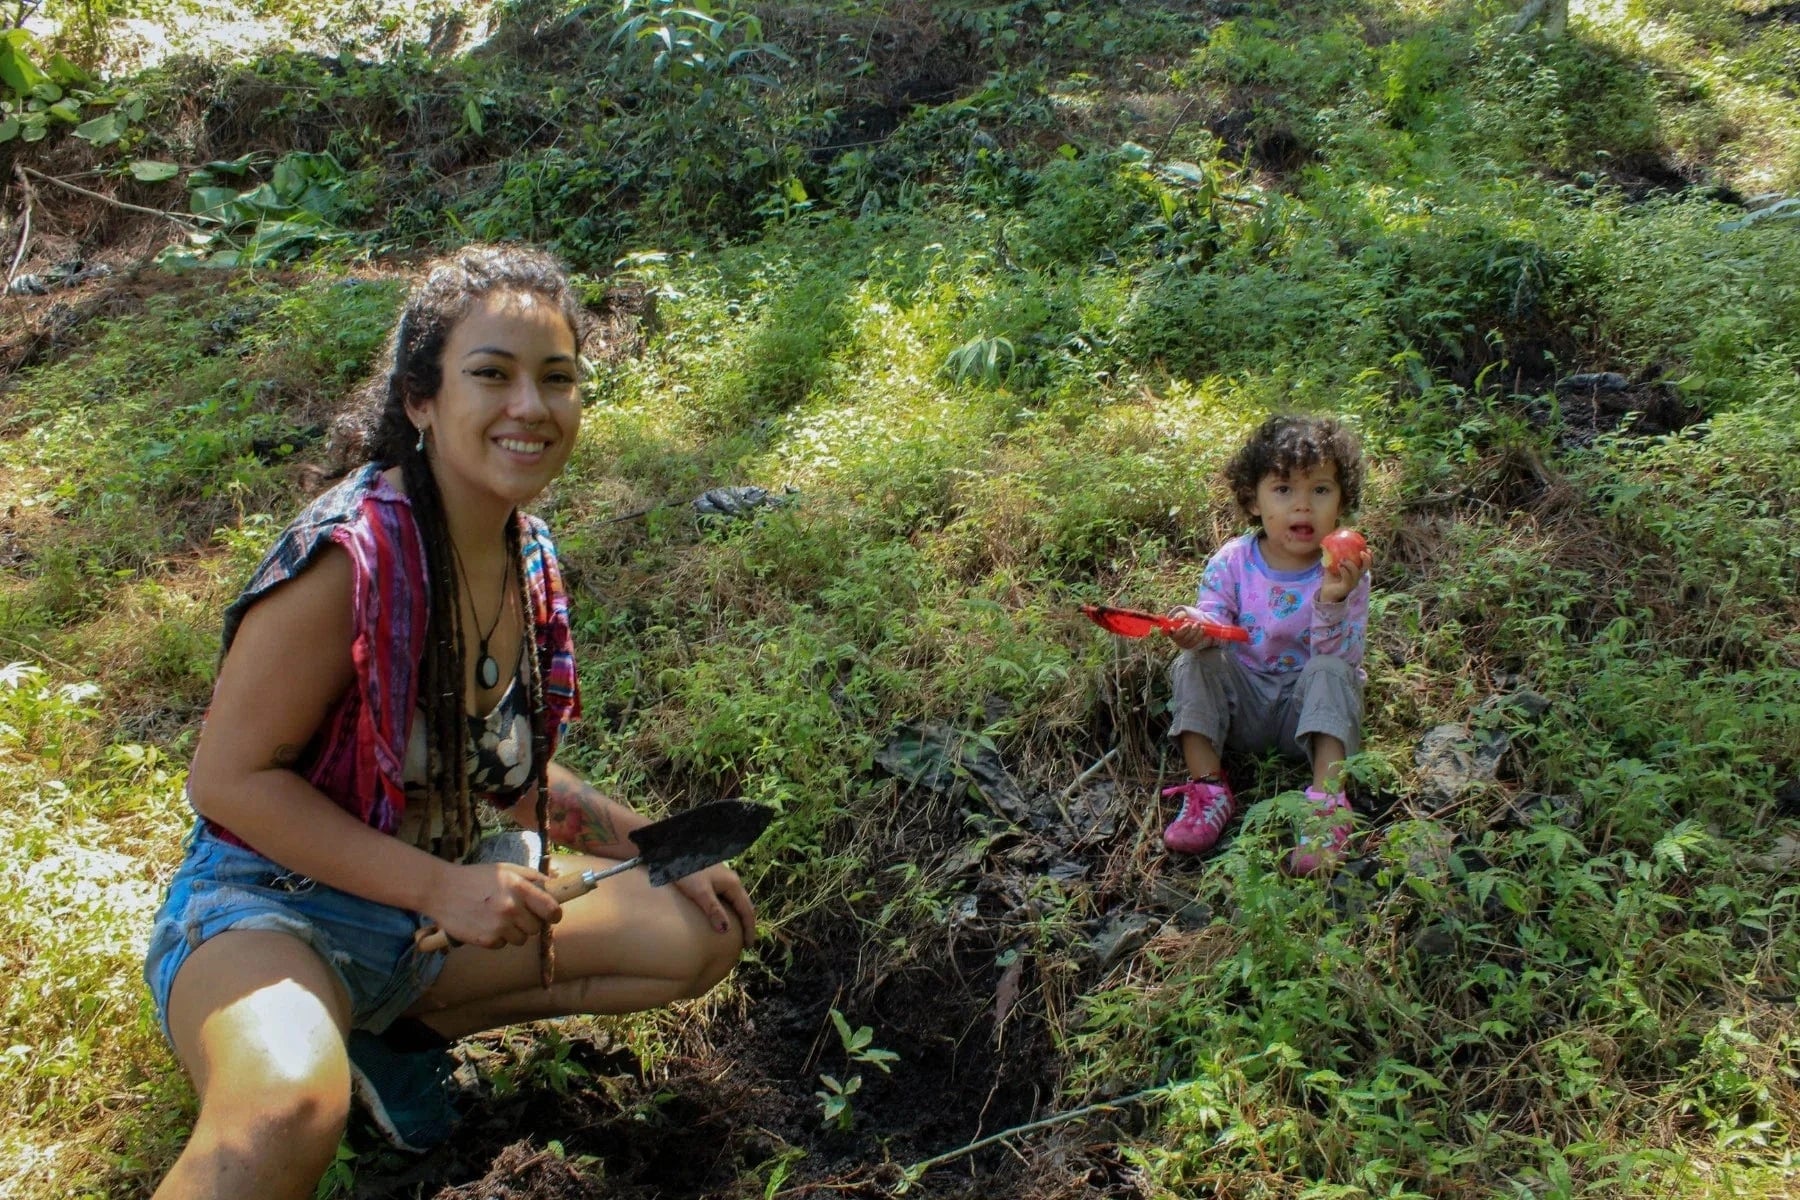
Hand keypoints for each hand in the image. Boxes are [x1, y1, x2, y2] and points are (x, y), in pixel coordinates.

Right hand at [423, 861, 561, 949]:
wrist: (441, 890)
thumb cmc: (476, 878)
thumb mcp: (505, 869)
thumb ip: (532, 877)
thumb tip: (555, 886)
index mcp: (519, 888)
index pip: (552, 909)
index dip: (554, 914)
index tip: (551, 914)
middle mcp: (511, 908)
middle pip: (536, 927)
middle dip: (529, 922)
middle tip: (514, 913)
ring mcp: (498, 926)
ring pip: (521, 939)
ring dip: (513, 932)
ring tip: (497, 917)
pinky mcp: (486, 940)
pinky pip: (502, 945)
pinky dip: (496, 938)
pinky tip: (484, 924)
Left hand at [672, 863, 757, 950]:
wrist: (675, 854)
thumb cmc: (686, 871)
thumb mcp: (700, 892)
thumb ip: (713, 910)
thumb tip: (725, 930)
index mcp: (733, 884)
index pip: (747, 910)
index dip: (750, 929)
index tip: (749, 946)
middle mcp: (732, 880)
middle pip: (744, 905)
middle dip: (746, 924)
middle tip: (744, 943)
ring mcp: (724, 878)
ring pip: (736, 901)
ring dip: (738, 917)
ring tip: (736, 933)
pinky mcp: (715, 878)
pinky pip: (728, 898)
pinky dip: (730, 910)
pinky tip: (723, 916)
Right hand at [1164, 606, 1218, 651]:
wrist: (1192, 626)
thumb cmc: (1185, 620)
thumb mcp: (1182, 616)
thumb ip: (1180, 616)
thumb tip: (1177, 619)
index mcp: (1170, 631)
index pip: (1167, 632)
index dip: (1168, 631)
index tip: (1172, 628)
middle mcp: (1175, 638)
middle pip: (1179, 636)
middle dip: (1185, 629)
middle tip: (1190, 623)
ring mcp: (1182, 643)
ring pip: (1188, 639)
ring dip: (1194, 631)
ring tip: (1198, 623)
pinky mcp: (1190, 646)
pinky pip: (1195, 642)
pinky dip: (1199, 634)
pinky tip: (1202, 628)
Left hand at [1319, 545, 1373, 603]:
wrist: (1326, 593)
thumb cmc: (1331, 578)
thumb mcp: (1332, 565)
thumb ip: (1333, 556)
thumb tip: (1329, 544)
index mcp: (1356, 571)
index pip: (1366, 563)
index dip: (1369, 556)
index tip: (1367, 548)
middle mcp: (1356, 577)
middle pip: (1366, 568)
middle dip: (1366, 559)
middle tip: (1361, 552)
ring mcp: (1352, 583)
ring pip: (1357, 573)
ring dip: (1350, 564)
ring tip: (1342, 559)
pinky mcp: (1347, 587)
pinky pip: (1348, 578)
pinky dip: (1344, 571)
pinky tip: (1339, 566)